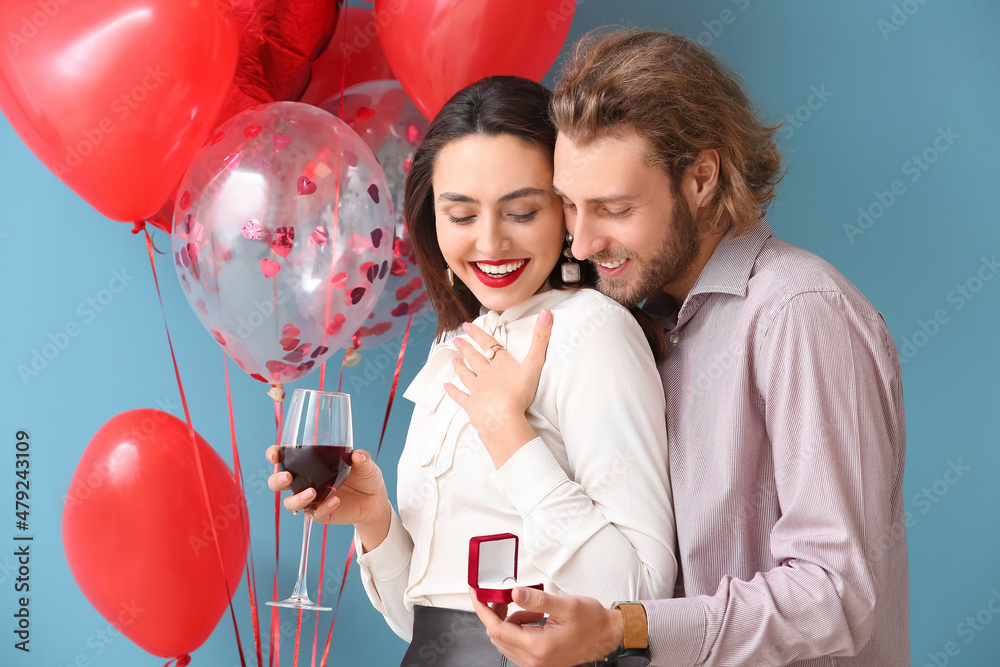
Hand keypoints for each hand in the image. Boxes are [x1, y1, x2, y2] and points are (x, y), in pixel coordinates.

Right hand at [266, 446, 391, 549]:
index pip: (284, 458)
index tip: (274, 455)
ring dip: (297, 498)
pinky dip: (323, 507)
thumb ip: (362, 458)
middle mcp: (305, 482)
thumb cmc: (364, 477)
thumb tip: (357, 455)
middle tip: (288, 477)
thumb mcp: (365, 464)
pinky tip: (335, 500)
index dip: (274, 455)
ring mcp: (311, 499)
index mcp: (309, 465)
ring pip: (290, 503)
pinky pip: (315, 514)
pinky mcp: (321, 514)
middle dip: (277, 480)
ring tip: (312, 492)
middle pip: (277, 483)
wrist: (375, 500)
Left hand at [445, 309, 552, 466]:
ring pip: (466, 375)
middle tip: (457, 340)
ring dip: (460, 367)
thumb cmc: (519, 393)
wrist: (503, 418)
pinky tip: (446, 387)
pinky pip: (460, 397)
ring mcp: (477, 390)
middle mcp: (486, 374)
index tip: (466, 325)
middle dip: (466, 348)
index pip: (489, 344)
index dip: (478, 334)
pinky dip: (453, 392)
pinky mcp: (472, 406)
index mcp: (501, 364)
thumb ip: (540, 339)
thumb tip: (546, 313)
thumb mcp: (534, 364)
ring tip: (453, 359)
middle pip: (475, 358)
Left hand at [469, 587, 623, 666]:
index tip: (477, 594)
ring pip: (506, 639)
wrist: (607, 635)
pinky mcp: (538, 660)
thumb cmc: (592, 622)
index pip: (498, 629)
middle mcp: (535, 660)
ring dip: (510, 620)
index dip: (484, 609)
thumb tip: (514, 593)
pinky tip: (534, 618)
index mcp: (539, 647)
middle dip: (497, 612)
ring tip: (531, 608)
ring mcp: (536, 663)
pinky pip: (516, 644)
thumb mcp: (565, 604)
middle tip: (503, 594)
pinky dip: (519, 628)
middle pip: (498, 635)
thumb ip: (537, 599)